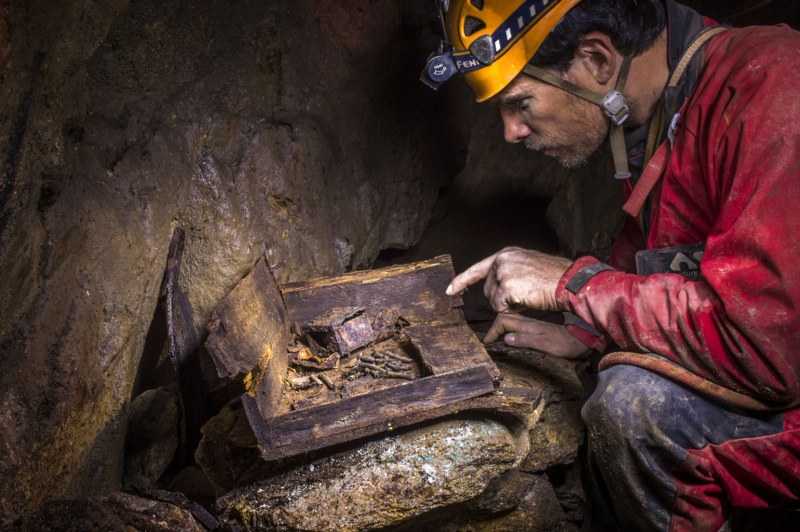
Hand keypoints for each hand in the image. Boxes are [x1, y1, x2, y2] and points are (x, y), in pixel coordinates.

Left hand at [446, 247, 572, 311]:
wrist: (570, 281)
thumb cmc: (554, 278)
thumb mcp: (528, 266)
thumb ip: (509, 272)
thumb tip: (495, 290)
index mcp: (506, 254)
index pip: (478, 268)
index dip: (461, 281)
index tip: (448, 291)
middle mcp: (502, 260)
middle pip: (487, 290)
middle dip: (503, 298)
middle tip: (526, 293)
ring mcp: (503, 273)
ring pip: (493, 301)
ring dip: (509, 305)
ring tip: (529, 295)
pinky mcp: (507, 287)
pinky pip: (500, 308)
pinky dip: (512, 310)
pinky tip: (528, 301)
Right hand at [483, 314, 590, 358]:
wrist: (584, 338)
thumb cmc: (566, 344)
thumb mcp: (546, 344)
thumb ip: (526, 340)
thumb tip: (506, 338)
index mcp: (528, 325)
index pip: (503, 321)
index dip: (493, 331)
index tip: (487, 342)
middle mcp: (529, 323)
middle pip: (504, 318)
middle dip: (493, 326)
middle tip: (488, 340)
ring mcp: (533, 325)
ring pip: (510, 320)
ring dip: (500, 326)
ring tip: (494, 338)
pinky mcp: (537, 328)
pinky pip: (517, 325)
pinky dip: (509, 328)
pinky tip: (509, 336)